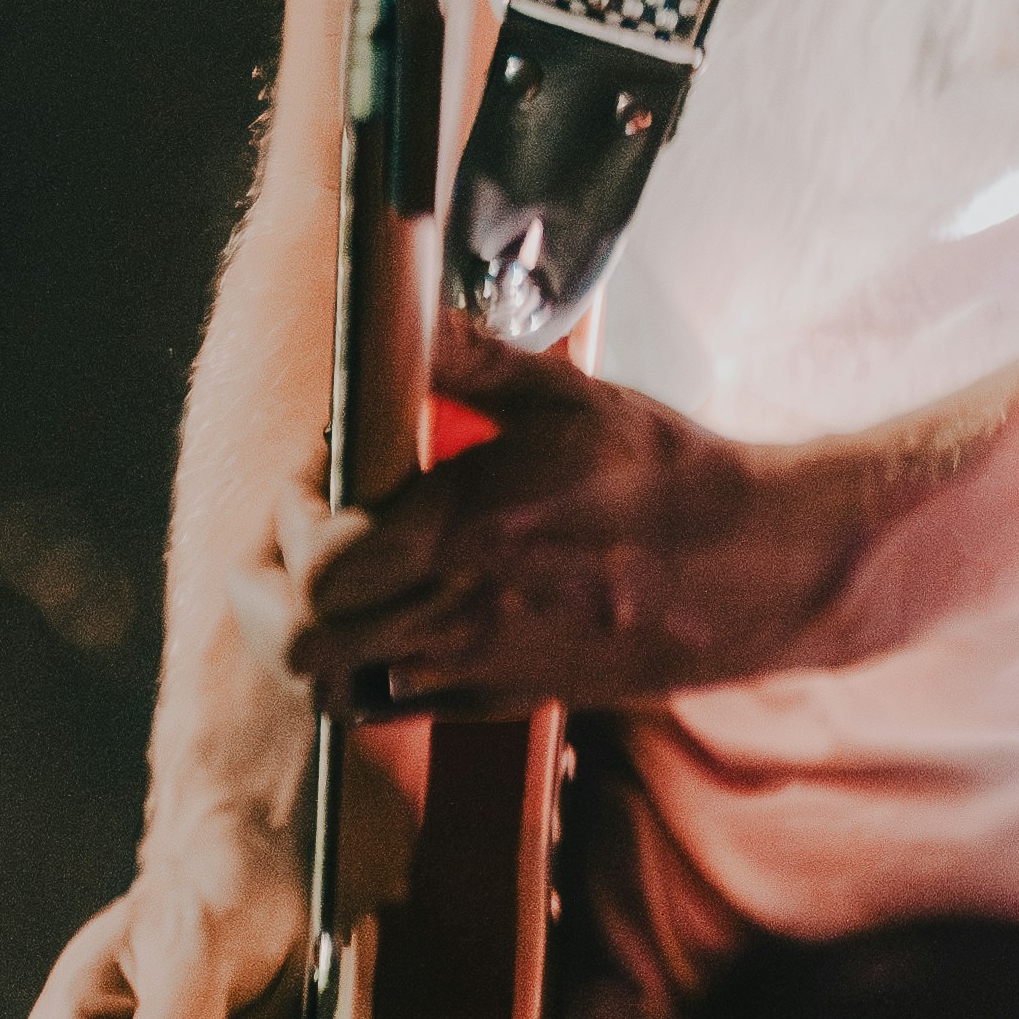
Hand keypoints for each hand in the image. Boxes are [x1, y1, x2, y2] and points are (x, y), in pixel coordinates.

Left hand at [262, 311, 914, 715]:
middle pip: (301, 643)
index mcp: (470, 530)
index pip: (320, 561)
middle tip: (283, 539)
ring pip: (334, 688)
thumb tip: (401, 316)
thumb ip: (468, 362)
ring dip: (308, 634)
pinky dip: (364, 665)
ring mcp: (481, 667)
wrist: (753, 570)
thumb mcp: (569, 397)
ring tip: (322, 579)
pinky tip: (389, 612)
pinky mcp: (505, 698)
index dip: (290, 518)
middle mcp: (463, 612)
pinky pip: (396, 702)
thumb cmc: (668, 478)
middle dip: (266, 589)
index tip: (314, 471)